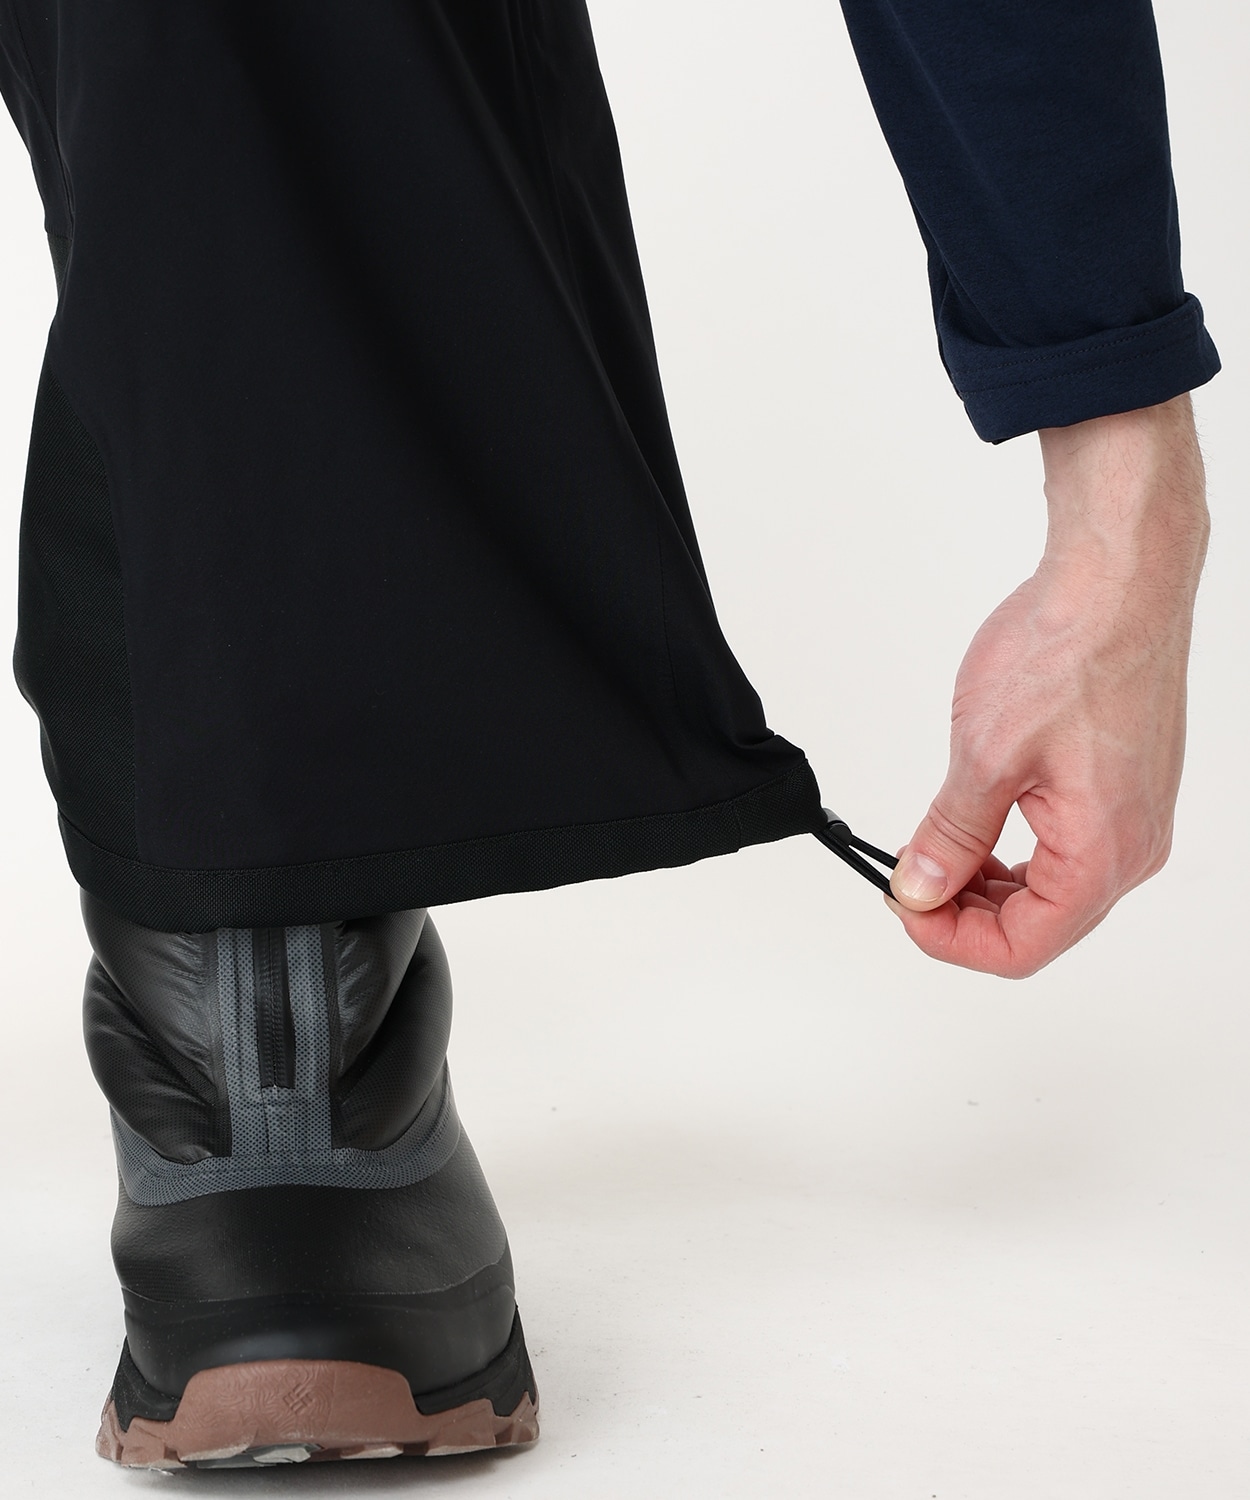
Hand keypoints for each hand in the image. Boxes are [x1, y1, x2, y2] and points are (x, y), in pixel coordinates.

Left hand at [887, 395, 1208, 977]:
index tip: (903, 907)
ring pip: (1052, 890)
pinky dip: (1014, 851)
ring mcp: (1136, 820)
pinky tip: (975, 823)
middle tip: (906, 880)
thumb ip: (950, 838)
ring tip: (932, 850)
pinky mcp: (1126, 790)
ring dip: (987, 884)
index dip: (950, 942)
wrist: (1118, 583)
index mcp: (1103, 855)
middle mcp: (1133, 848)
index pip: (1022, 948)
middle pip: (1040, 927)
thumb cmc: (1068, 655)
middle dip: (965, 914)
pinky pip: (1067, 849)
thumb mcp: (984, 758)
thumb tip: (920, 889)